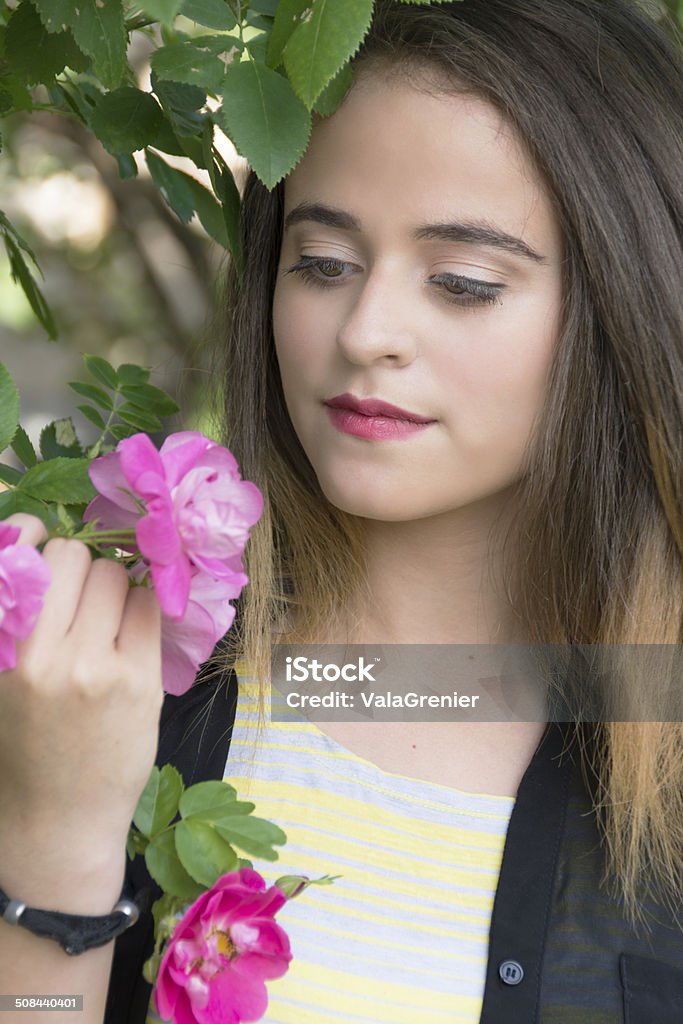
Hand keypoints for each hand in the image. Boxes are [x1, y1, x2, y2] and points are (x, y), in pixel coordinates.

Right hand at [0, 513, 163, 847]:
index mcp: (0, 648)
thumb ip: (16, 616)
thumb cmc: (22, 744)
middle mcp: (43, 653)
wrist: (57, 822)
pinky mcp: (139, 681)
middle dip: (82, 568)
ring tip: (105, 624)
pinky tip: (130, 636)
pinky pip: (149, 609)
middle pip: (77, 556)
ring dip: (114, 589)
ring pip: (117, 577)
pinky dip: (141, 611)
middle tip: (81, 599)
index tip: (46, 547)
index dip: (39, 539)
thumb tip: (40, 539)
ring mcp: (96, 666)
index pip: (26, 549)